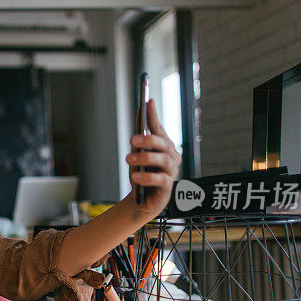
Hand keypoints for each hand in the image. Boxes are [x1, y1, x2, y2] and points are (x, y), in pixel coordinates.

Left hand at [125, 99, 180, 217]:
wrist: (143, 199)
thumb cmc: (144, 173)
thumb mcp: (138, 153)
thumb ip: (141, 135)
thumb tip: (141, 111)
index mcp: (164, 146)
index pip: (158, 128)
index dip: (153, 115)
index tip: (147, 102)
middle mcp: (171, 156)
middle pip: (162, 143)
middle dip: (147, 139)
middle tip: (132, 139)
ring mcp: (171, 171)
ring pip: (162, 160)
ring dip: (145, 158)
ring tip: (130, 159)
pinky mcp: (168, 186)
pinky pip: (160, 179)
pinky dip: (147, 177)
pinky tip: (136, 176)